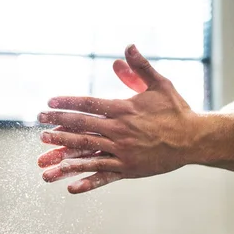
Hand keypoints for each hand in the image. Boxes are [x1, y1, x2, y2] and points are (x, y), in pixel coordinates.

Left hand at [37, 45, 196, 193]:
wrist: (194, 139)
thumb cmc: (176, 110)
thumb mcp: (160, 84)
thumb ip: (140, 67)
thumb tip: (128, 46)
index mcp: (124, 110)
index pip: (88, 105)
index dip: (66, 103)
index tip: (48, 103)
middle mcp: (120, 132)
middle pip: (82, 128)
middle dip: (58, 127)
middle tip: (40, 127)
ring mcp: (123, 153)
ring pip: (88, 153)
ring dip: (64, 155)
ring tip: (44, 159)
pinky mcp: (129, 170)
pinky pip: (104, 176)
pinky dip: (87, 182)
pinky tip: (71, 187)